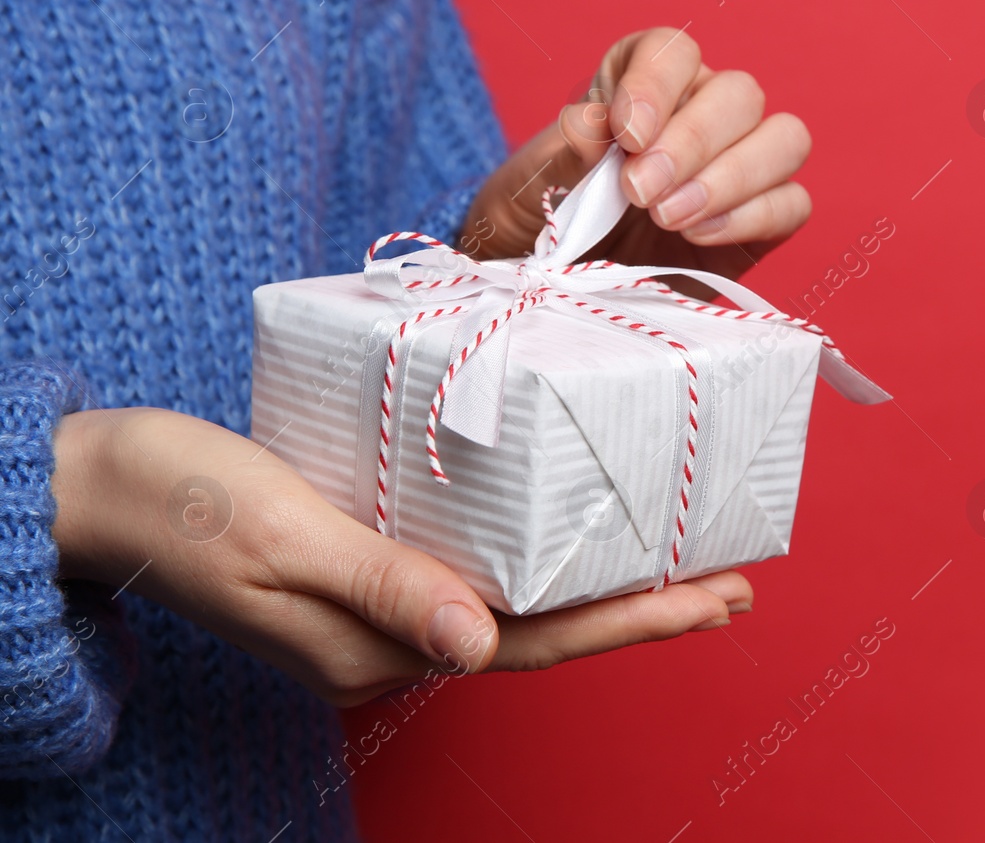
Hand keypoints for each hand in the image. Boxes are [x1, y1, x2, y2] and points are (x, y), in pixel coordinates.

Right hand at [50, 407, 750, 706]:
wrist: (101, 486)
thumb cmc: (179, 501)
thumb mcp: (281, 537)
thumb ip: (382, 585)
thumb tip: (482, 644)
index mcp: (375, 645)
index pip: (533, 642)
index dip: (631, 620)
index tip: (717, 598)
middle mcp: (391, 637)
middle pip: (542, 628)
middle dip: (642, 609)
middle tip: (736, 585)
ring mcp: (381, 605)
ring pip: (517, 600)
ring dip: (600, 583)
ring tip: (682, 560)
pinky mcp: (370, 563)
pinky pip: (477, 565)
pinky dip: (541, 551)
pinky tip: (577, 527)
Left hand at [463, 28, 811, 287]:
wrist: (554, 293)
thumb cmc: (538, 226)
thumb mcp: (525, 191)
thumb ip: (559, 157)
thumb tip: (596, 126)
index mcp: (639, 84)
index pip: (673, 50)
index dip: (658, 84)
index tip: (626, 136)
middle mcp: (700, 113)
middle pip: (739, 93)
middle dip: (693, 143)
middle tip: (641, 193)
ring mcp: (739, 167)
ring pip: (784, 139)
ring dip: (734, 177)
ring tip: (671, 218)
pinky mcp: (761, 223)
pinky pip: (793, 202)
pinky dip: (753, 216)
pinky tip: (699, 237)